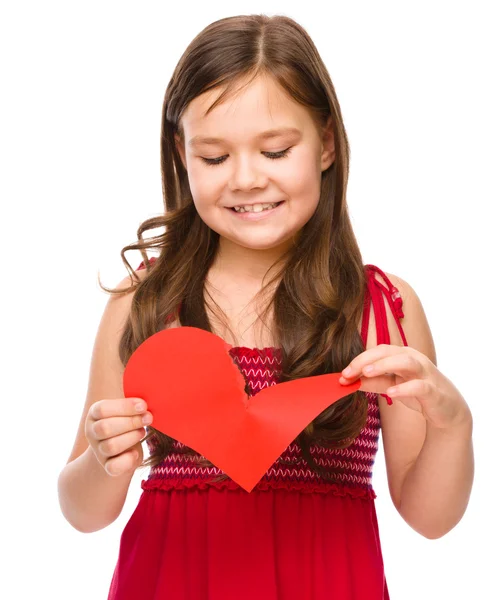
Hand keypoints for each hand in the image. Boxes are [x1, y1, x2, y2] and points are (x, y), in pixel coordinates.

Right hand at [85, 398, 153, 475]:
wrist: (121, 449)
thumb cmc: (128, 420)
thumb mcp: (127, 407)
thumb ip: (133, 398)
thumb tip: (151, 379)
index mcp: (94, 414)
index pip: (102, 409)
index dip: (125, 407)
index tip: (143, 406)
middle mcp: (92, 432)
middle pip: (105, 428)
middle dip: (131, 422)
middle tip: (148, 418)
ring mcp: (98, 450)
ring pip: (111, 446)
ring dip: (131, 438)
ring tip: (142, 432)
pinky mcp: (107, 466)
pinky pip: (113, 467)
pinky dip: (127, 460)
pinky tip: (135, 453)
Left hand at [339, 344, 470, 429]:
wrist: (448, 410)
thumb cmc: (418, 393)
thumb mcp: (391, 386)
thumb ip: (372, 382)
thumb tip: (348, 381)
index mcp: (401, 355)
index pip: (377, 351)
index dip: (358, 360)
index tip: (342, 374)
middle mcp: (414, 359)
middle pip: (388, 351)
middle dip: (366, 360)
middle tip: (348, 372)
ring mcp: (425, 373)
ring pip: (406, 361)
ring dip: (384, 365)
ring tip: (366, 372)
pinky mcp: (434, 390)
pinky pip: (419, 386)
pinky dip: (404, 388)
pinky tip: (391, 392)